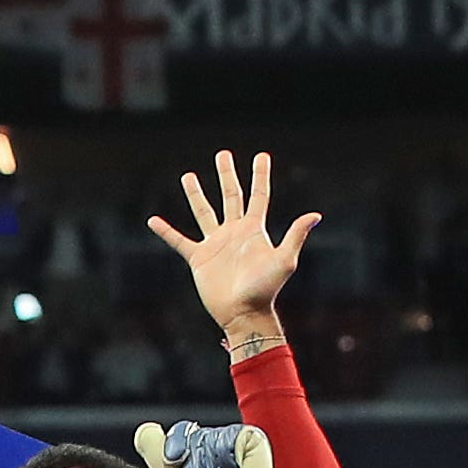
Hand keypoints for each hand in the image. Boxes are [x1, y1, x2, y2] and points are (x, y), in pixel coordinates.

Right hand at [147, 150, 318, 344]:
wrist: (243, 313)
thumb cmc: (266, 289)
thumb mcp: (284, 260)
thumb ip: (295, 235)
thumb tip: (315, 215)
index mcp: (254, 229)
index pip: (258, 195)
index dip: (260, 175)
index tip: (261, 155)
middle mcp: (234, 232)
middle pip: (230, 196)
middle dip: (227, 175)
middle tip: (222, 155)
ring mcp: (215, 244)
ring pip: (204, 212)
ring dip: (196, 194)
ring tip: (188, 176)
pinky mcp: (198, 259)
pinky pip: (179, 241)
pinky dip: (166, 231)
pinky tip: (153, 221)